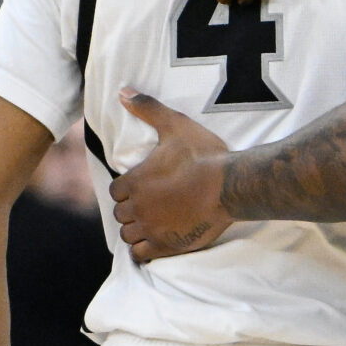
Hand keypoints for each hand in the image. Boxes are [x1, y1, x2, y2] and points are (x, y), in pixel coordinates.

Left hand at [110, 91, 232, 259]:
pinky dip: (144, 249)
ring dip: (136, 229)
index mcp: (134, 182)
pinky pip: (141, 254)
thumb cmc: (203, 155)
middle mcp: (137, 208)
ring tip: (152, 222)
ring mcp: (152, 229)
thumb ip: (147, 109)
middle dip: (131, 209)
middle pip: (120, 214)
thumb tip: (123, 91)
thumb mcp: (175, 125)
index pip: (115, 191)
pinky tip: (156, 240)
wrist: (229, 185)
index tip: (140, 186)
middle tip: (148, 203)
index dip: (127, 189)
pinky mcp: (167, 245)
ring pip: (128, 235)